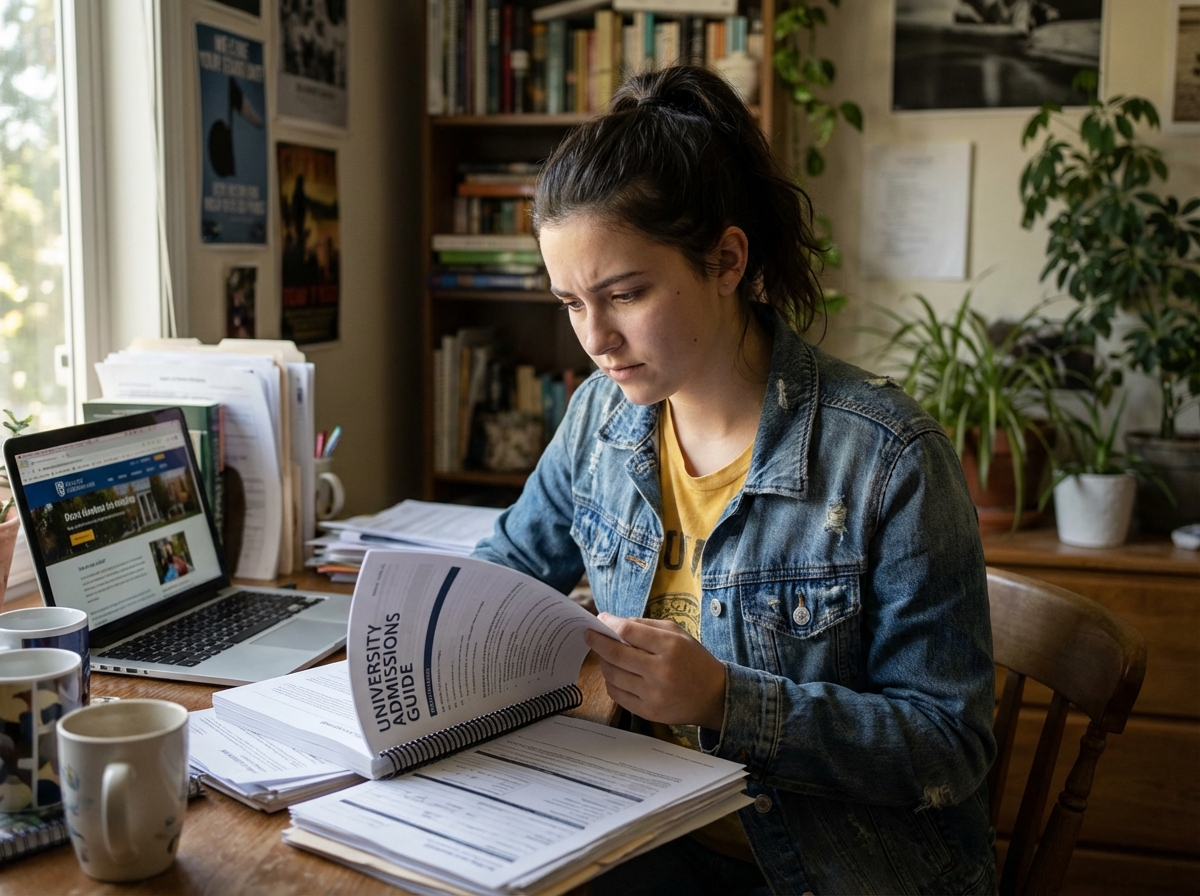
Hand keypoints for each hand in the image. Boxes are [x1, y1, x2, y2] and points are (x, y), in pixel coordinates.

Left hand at [586, 613, 726, 730]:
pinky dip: (611, 682)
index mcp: (670, 646)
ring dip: (603, 662)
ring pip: (613, 675)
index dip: (609, 624)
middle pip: (615, 654)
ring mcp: (654, 694)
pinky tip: (614, 674)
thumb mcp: (677, 634)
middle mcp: (661, 671)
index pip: (628, 632)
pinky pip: (617, 695)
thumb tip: (614, 622)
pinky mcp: (649, 712)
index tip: (600, 619)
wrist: (714, 696)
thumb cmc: (694, 660)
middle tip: (589, 635)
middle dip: (597, 642)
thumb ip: (646, 626)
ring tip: (604, 655)